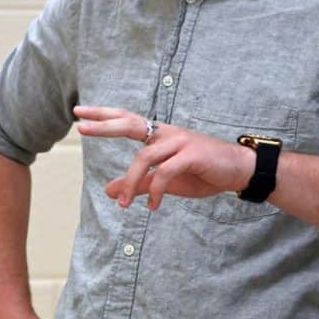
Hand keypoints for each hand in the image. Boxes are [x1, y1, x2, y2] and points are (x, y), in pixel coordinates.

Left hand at [74, 105, 254, 209]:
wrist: (240, 171)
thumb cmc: (202, 172)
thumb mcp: (165, 181)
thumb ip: (137, 184)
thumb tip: (108, 190)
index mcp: (159, 134)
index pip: (126, 119)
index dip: (103, 116)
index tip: (79, 112)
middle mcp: (166, 133)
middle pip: (130, 124)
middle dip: (104, 126)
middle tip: (81, 128)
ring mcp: (179, 141)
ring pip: (144, 157)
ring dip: (131, 181)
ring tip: (122, 205)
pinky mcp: (192, 154)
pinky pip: (165, 172)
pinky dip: (155, 190)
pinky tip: (151, 206)